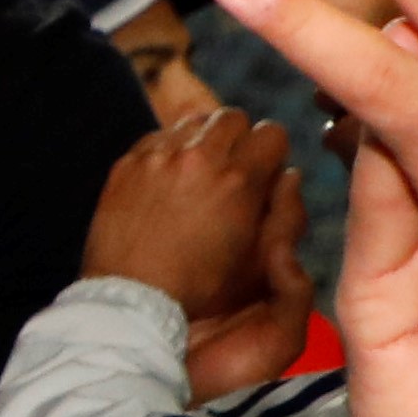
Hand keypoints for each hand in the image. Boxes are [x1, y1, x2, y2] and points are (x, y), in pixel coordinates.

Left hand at [84, 113, 322, 396]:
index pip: (272, 133)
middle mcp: (200, 157)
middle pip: (234, 118)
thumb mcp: (257, 258)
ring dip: (202, 140)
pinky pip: (158, 136)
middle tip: (230, 170)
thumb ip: (283, 213)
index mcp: (239, 179)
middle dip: (238, 140)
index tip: (262, 173)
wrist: (133, 298)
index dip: (271, 154)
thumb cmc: (201, 288)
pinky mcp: (128, 162)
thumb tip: (289, 174)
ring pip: (194, 121)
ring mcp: (159, 156)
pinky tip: (166, 181)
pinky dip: (168, 151)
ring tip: (197, 174)